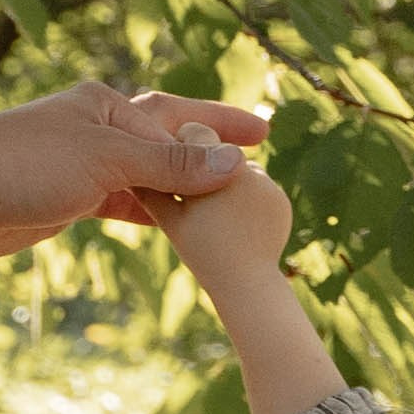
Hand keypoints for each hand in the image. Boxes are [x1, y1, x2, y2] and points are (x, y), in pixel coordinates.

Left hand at [0, 81, 267, 257]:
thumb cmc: (19, 163)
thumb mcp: (105, 162)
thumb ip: (169, 163)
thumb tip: (232, 164)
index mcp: (109, 108)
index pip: (180, 119)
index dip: (222, 130)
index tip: (264, 136)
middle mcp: (100, 132)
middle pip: (169, 139)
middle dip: (211, 147)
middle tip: (258, 155)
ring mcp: (84, 168)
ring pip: (149, 176)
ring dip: (186, 186)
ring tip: (228, 198)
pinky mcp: (68, 202)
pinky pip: (126, 205)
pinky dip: (155, 213)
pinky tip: (179, 227)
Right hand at [146, 128, 296, 287]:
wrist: (246, 283)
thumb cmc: (200, 251)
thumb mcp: (170, 219)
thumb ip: (153, 188)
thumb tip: (133, 169)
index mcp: (212, 165)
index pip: (194, 130)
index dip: (181, 147)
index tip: (175, 167)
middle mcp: (242, 166)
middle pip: (219, 151)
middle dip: (207, 167)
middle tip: (196, 198)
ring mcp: (266, 183)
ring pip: (241, 171)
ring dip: (229, 185)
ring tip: (219, 218)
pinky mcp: (280, 199)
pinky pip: (261, 191)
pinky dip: (250, 204)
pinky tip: (239, 226)